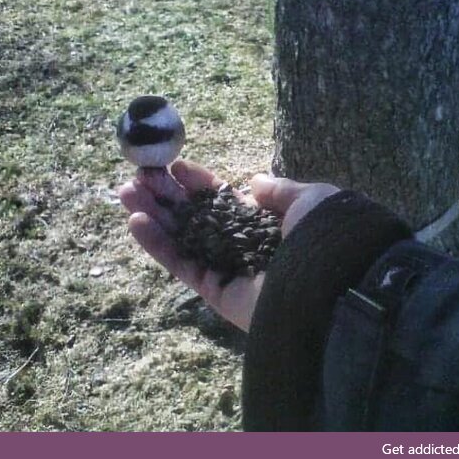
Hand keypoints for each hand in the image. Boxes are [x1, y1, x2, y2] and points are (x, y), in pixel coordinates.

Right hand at [119, 159, 338, 331]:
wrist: (332, 282)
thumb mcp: (310, 199)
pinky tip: (136, 221)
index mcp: (265, 223)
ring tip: (126, 193)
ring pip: (182, 240)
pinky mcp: (216, 292)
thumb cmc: (323, 235)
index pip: (223, 200)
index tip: (176, 166)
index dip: (199, 182)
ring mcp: (228, 269)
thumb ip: (280, 191)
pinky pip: (182, 266)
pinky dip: (158, 246)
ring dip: (153, 217)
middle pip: (196, 218)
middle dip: (167, 197)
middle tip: (138, 177)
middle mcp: (243, 245)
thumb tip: (253, 182)